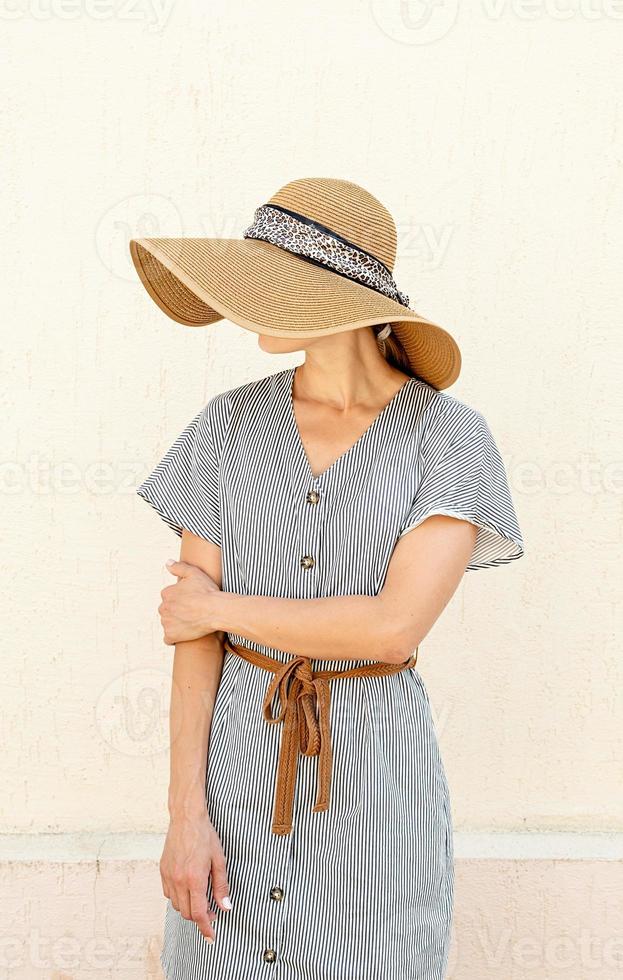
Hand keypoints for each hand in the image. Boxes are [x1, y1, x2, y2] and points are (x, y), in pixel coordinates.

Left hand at [159, 559, 220, 644]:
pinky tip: (184, 634)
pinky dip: (174, 637)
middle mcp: (163, 608)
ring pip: (168, 623)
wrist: (216, 610)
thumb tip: (167, 563)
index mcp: (166, 593)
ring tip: (191, 622)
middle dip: (176, 611)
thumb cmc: (207, 591)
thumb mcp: (194, 573)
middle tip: (191, 612)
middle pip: (167, 610)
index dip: (180, 599)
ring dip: (176, 623)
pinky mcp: (171, 635)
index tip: (190, 601)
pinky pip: (168, 638)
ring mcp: (166, 622)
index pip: (169, 597)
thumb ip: (178, 567)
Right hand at [160, 806, 231, 942]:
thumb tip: (226, 907)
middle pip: (187, 913)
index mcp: (195, 879)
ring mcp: (169, 876)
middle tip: (212, 910)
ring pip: (177, 905)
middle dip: (200, 917)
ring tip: (200, 897)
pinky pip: (169, 894)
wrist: (186, 818)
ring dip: (189, 907)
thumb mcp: (219, 860)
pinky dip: (178, 897)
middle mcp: (179, 880)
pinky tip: (188, 888)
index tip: (211, 937)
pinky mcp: (163, 871)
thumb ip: (221, 886)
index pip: (199, 914)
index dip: (206, 928)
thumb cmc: (205, 836)